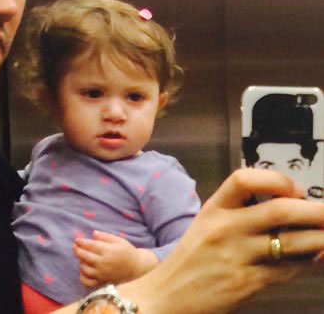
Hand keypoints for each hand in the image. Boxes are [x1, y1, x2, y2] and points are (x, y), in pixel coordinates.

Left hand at [73, 231, 158, 286]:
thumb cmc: (127, 251)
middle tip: (75, 246)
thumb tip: (93, 233)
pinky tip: (84, 270)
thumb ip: (105, 236)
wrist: (135, 268)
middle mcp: (104, 263)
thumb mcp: (118, 240)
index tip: (77, 240)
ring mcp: (102, 274)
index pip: (91, 246)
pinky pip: (88, 282)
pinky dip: (82, 276)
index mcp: (108, 251)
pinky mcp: (102, 282)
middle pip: (85, 256)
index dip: (82, 242)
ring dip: (81, 262)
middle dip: (78, 250)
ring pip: (85, 269)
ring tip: (82, 257)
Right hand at [123, 169, 323, 313]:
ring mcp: (237, 256)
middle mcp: (225, 228)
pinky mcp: (248, 283)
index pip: (244, 179)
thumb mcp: (206, 226)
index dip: (275, 180)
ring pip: (292, 242)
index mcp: (213, 208)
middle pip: (278, 210)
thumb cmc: (191, 259)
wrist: (168, 296)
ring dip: (321, 238)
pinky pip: (289, 269)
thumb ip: (237, 214)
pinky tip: (320, 258)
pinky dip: (311, 263)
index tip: (293, 190)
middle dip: (314, 210)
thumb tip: (285, 206)